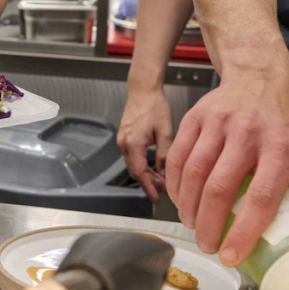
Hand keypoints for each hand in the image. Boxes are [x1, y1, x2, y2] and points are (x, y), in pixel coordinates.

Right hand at [117, 85, 171, 202]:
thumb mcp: (165, 131)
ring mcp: (122, 140)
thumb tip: (166, 174)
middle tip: (165, 189)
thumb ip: (164, 154)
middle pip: (135, 171)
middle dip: (148, 182)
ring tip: (162, 179)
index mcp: (133, 143)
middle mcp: (124, 143)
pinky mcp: (124, 137)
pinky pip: (132, 157)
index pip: (140, 173)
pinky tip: (155, 167)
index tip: (156, 199)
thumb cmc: (154, 106)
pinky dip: (142, 165)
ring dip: (146, 174)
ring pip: (133, 165)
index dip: (148, 187)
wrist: (143, 90)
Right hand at [166, 64, 288, 265]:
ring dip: (188, 206)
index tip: (232, 254)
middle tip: (207, 244)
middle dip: (208, 224)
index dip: (243, 231)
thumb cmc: (282, 122)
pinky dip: (175, 183)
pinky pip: (178, 155)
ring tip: (192, 224)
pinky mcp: (195, 117)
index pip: (261, 197)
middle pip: (219, 187)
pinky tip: (180, 198)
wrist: (258, 77)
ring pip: (194, 172)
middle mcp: (248, 133)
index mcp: (281, 148)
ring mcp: (218, 123)